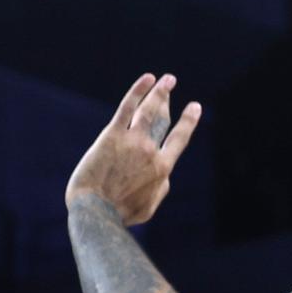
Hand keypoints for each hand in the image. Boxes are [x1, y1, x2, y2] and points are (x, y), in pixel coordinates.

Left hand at [65, 73, 202, 225]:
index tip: (194, 107)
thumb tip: (163, 177)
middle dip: (168, 98)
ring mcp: (133, 142)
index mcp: (163, 169)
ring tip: (166, 78)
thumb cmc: (120, 214)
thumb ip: (159, 189)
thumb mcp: (148, 208)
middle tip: (171, 81)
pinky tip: (148, 79)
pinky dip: (139, 91)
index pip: (179, 138)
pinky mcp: (113, 136)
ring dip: (160, 91)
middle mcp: (152, 152)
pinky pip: (129, 107)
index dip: (188, 121)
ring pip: (150, 110)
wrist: (96, 211)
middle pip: (163, 118)